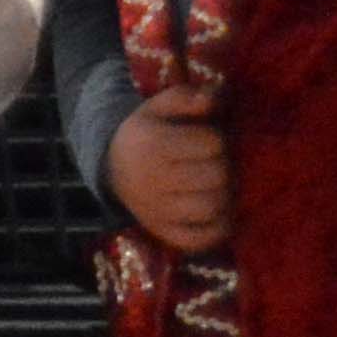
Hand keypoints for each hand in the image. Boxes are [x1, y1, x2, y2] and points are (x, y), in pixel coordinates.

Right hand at [107, 80, 230, 254]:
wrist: (112, 164)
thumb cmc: (146, 132)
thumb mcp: (159, 106)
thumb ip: (187, 97)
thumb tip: (214, 99)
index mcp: (154, 144)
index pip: (213, 144)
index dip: (217, 140)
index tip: (208, 140)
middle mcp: (153, 179)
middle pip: (217, 176)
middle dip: (224, 167)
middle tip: (217, 164)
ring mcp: (156, 210)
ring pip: (212, 206)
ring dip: (224, 195)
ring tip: (218, 186)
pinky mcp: (160, 231)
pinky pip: (198, 239)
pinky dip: (216, 229)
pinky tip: (219, 214)